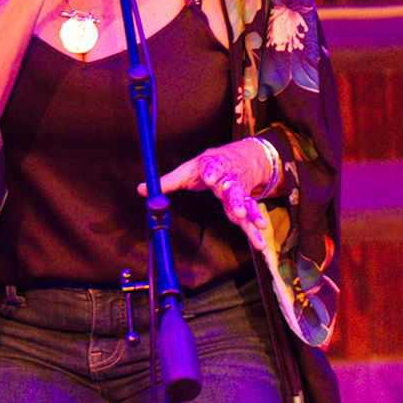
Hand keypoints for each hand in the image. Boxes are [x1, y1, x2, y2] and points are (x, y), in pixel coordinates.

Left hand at [147, 139, 275, 248]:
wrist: (242, 157)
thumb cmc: (209, 166)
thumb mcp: (189, 169)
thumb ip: (168, 181)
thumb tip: (142, 189)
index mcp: (214, 167)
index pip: (212, 168)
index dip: (210, 172)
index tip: (209, 179)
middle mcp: (229, 181)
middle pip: (234, 190)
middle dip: (237, 201)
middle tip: (238, 212)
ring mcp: (241, 194)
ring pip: (248, 204)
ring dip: (253, 215)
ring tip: (259, 226)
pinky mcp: (246, 206)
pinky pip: (251, 219)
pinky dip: (256, 232)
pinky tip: (260, 245)